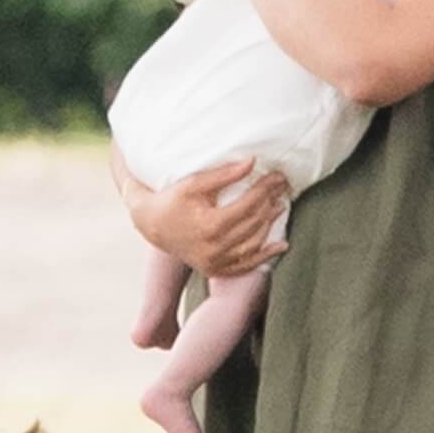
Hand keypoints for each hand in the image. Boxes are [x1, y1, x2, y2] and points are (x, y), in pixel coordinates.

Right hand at [122, 158, 288, 276]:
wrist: (151, 225)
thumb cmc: (172, 199)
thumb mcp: (193, 183)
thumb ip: (223, 175)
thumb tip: (252, 163)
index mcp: (210, 225)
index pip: (248, 205)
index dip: (265, 189)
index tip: (277, 176)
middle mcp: (214, 248)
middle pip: (253, 223)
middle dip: (270, 202)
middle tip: (282, 187)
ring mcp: (215, 262)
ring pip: (253, 244)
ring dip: (270, 225)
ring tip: (279, 206)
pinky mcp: (215, 269)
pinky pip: (245, 265)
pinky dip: (265, 256)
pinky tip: (280, 246)